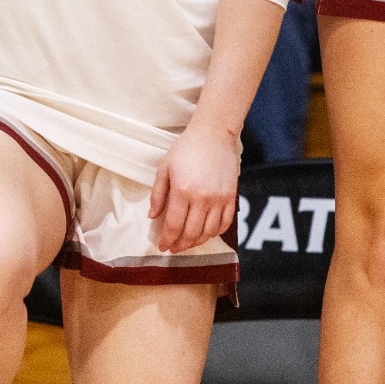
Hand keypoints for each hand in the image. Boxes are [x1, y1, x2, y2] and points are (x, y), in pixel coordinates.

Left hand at [150, 124, 240, 253]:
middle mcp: (202, 198)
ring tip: (188, 242)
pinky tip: (207, 233)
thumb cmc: (186, 149)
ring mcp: (219, 199)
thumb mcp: (165, 167)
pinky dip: (215, 233)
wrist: (214, 135)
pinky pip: (225, 223)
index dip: (167, 240)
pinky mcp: (231, 197)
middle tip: (174, 248)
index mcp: (182, 191)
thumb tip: (153, 216)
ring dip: (197, 242)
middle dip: (180, 245)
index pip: (174, 225)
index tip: (163, 246)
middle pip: (191, 233)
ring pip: (209, 232)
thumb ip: (158, 194)